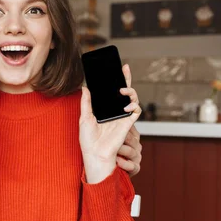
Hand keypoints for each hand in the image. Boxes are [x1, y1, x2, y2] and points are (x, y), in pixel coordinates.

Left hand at [79, 64, 141, 183]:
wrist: (94, 153)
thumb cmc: (88, 140)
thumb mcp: (84, 117)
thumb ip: (86, 102)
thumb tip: (85, 87)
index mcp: (106, 109)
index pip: (114, 91)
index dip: (119, 79)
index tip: (121, 67)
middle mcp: (116, 112)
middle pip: (125, 92)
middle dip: (127, 79)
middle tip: (125, 70)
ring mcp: (122, 117)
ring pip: (133, 99)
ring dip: (130, 92)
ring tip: (122, 90)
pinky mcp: (127, 124)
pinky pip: (136, 111)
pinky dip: (134, 106)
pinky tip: (126, 106)